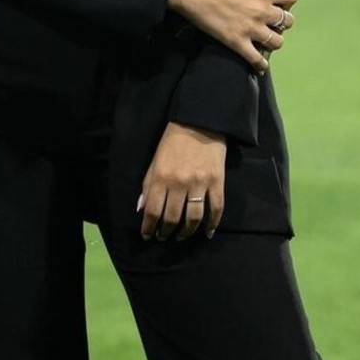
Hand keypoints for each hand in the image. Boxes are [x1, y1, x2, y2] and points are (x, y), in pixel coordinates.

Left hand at [137, 122, 225, 240]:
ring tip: (181, 236)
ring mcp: (200, 183)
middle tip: (164, 237)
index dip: (149, 227)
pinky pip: (216, 209)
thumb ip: (147, 185)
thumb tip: (142, 209)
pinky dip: (212, 224)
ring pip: (193, 217)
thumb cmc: (172, 142)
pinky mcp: (217, 182)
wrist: (199, 123)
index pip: (152, 210)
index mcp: (161, 177)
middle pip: (172, 217)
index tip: (148, 236)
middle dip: (166, 232)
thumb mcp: (154, 161)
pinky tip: (207, 233)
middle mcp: (179, 183)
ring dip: (186, 232)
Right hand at [167, 0, 296, 70]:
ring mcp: (251, 29)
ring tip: (265, 38)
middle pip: (288, 21)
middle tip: (271, 20)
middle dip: (282, 21)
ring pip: (277, 42)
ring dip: (273, 40)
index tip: (280, 1)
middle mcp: (262, 11)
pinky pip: (256, 59)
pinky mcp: (237, 42)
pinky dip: (260, 64)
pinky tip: (260, 65)